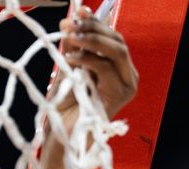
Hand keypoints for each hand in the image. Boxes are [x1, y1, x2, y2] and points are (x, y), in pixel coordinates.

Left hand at [55, 5, 138, 120]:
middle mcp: (127, 77)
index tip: (79, 10)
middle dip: (94, 29)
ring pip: (117, 52)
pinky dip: (87, 59)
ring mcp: (126, 86)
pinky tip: (70, 57)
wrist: (61, 135)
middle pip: (118, 42)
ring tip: (70, 37)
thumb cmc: (64, 107)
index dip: (97, 22)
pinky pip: (106, 68)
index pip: (112, 38)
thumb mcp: (67, 70)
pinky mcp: (119, 95)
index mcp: (117, 69)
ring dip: (92, 41)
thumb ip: (72, 48)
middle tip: (71, 24)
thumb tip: (69, 21)